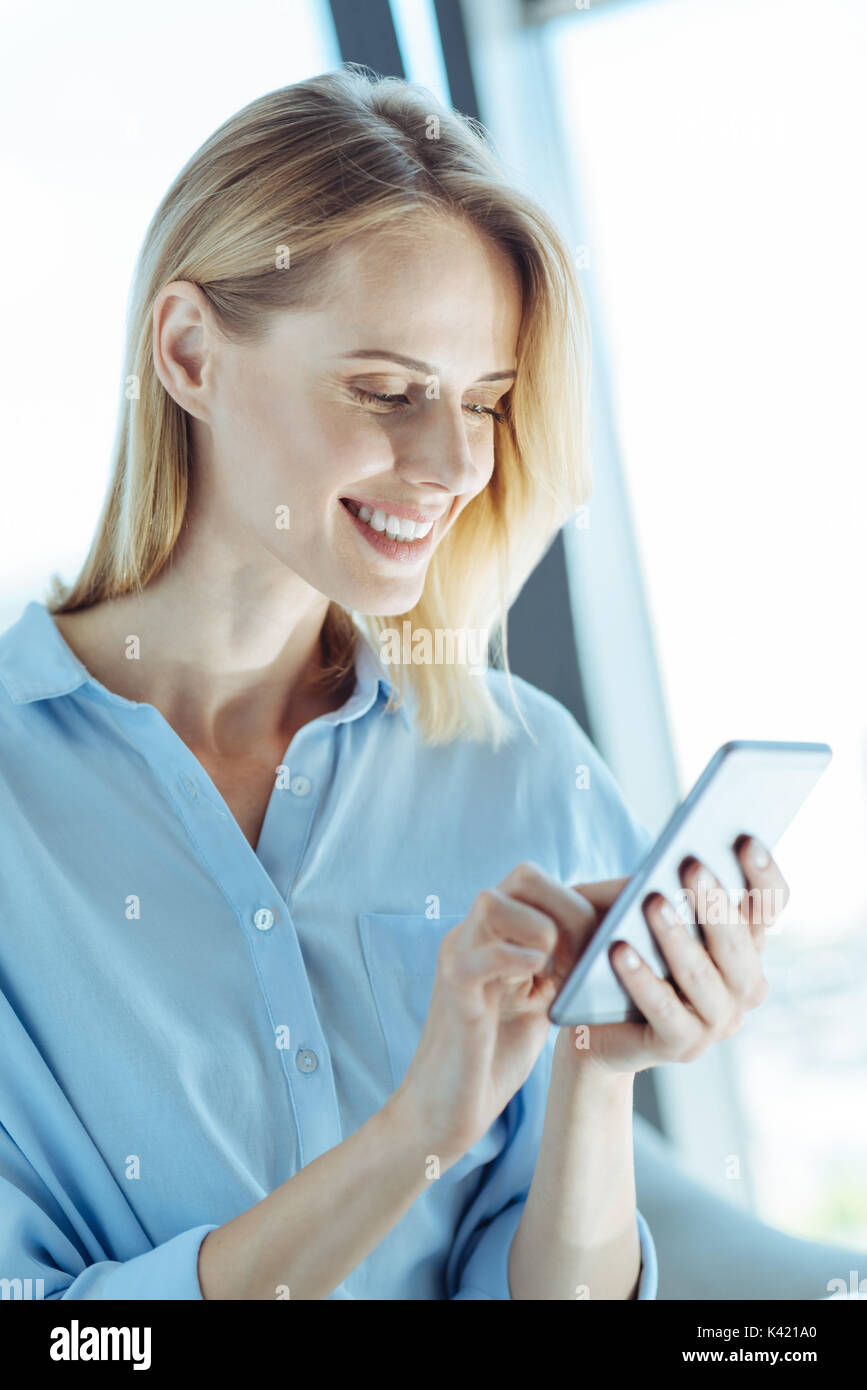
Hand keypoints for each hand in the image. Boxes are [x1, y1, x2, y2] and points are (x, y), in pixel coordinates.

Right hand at [394, 861, 603, 1165]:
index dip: (587, 892)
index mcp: (494, 931)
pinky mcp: (451, 988)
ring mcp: (456, 955)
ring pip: (494, 901)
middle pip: (523, 876)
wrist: (446, 1107)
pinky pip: (481, 955)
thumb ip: (563, 963)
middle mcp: (472, 933)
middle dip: (570, 906)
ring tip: (559, 971)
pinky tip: (539, 983)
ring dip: (542, 928)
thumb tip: (615, 934)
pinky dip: (518, 961)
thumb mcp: (541, 997)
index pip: (540, 880)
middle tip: (588, 954)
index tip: (621, 917)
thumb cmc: (495, 1053)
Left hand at [564, 834, 788, 1076]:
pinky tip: (620, 951)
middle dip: (715, 904)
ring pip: (702, 976)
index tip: (745, 839)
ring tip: (653, 903)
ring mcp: (716, 1022)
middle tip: (692, 866)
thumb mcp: (639, 910)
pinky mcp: (680, 1047)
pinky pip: (663, 1010)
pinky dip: (643, 979)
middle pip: (738, 944)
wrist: (589, 1020)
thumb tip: (674, 857)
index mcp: (745, 946)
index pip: (769, 908)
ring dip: (677, 938)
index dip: (762, 875)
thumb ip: (662, 887)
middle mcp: (742, 987)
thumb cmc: (619, 947)